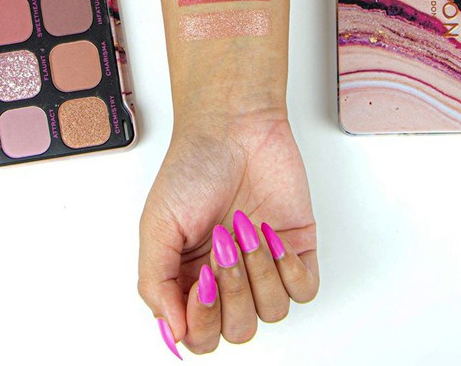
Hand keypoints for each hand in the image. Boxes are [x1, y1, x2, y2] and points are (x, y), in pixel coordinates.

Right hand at [138, 109, 317, 355]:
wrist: (233, 126)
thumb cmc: (193, 166)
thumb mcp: (157, 224)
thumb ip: (156, 283)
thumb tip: (174, 334)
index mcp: (190, 276)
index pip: (200, 335)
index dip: (203, 320)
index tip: (201, 279)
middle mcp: (229, 276)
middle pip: (238, 330)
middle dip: (232, 293)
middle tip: (222, 248)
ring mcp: (264, 264)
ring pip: (272, 313)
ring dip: (258, 274)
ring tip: (244, 231)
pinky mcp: (295, 247)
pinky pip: (305, 290)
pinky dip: (289, 270)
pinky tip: (271, 237)